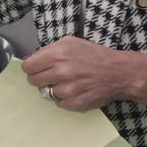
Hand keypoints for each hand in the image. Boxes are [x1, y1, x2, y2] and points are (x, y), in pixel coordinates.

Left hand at [20, 37, 146, 110]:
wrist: (118, 73)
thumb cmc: (94, 55)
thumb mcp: (70, 43)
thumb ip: (47, 50)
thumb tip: (29, 60)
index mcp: (58, 55)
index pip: (28, 67)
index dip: (32, 67)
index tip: (37, 68)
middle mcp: (62, 72)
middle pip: (33, 81)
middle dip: (40, 78)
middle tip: (52, 75)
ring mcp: (69, 90)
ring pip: (46, 93)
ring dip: (54, 88)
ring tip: (67, 82)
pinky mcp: (76, 104)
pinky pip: (58, 103)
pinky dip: (64, 98)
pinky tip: (74, 90)